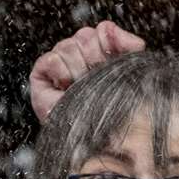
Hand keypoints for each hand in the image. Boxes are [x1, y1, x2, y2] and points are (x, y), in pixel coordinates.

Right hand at [29, 20, 145, 122]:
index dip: (110, 41)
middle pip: (86, 35)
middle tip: (97, 79)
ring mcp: (61, 65)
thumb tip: (136, 42)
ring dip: (79, 69)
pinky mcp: (42, 74)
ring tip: (81, 89)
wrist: (98, 147)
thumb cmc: (113, 118)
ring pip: (70, 45)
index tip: (115, 59)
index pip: (104, 31)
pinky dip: (61, 72)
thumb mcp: (129, 81)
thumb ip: (130, 54)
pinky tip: (67, 88)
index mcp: (101, 58)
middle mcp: (81, 59)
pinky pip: (52, 58)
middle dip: (95, 58)